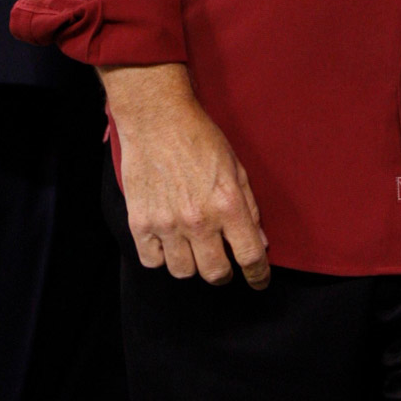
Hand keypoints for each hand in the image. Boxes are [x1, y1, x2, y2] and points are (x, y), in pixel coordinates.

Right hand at [99, 62, 270, 289]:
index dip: (259, 275)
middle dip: (224, 273)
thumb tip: (260, 242)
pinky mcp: (140, 223)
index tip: (259, 281)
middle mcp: (198, 220)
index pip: (249, 256)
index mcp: (227, 204)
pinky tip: (168, 241)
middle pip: (215, 273)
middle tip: (223, 263)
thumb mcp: (236, 167)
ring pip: (183, 271)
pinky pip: (153, 261)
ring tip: (193, 246)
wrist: (157, 119)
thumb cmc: (200, 138)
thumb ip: (249, 208)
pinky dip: (162, 257)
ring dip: (192, 264)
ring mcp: (166, 224)